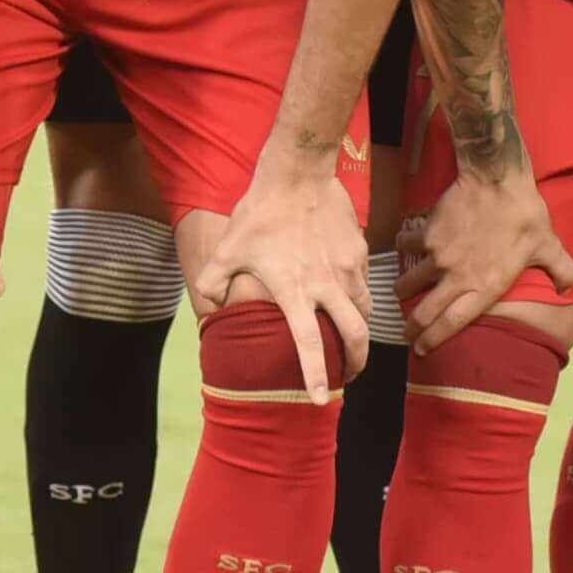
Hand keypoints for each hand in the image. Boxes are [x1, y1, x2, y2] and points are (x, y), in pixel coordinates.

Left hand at [197, 157, 372, 397]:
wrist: (298, 173)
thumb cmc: (260, 213)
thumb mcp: (226, 249)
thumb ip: (213, 283)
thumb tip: (207, 307)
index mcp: (294, 292)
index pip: (310, 344)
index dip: (316, 376)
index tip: (321, 400)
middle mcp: (327, 286)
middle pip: (355, 335)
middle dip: (357, 363)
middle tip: (351, 376)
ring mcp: (348, 269)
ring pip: (365, 311)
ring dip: (360, 330)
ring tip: (351, 337)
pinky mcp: (359, 252)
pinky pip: (365, 284)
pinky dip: (360, 297)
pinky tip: (348, 294)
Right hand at [398, 154, 572, 345]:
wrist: (496, 178)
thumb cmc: (525, 214)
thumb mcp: (549, 245)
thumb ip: (561, 270)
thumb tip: (568, 288)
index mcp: (486, 287)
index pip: (453, 323)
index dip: (434, 339)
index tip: (422, 349)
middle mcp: (457, 278)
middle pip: (425, 312)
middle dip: (412, 327)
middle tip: (407, 334)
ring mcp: (438, 257)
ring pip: (409, 283)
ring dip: (403, 291)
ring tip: (402, 293)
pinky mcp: (427, 235)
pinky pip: (407, 247)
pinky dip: (403, 248)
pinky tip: (404, 246)